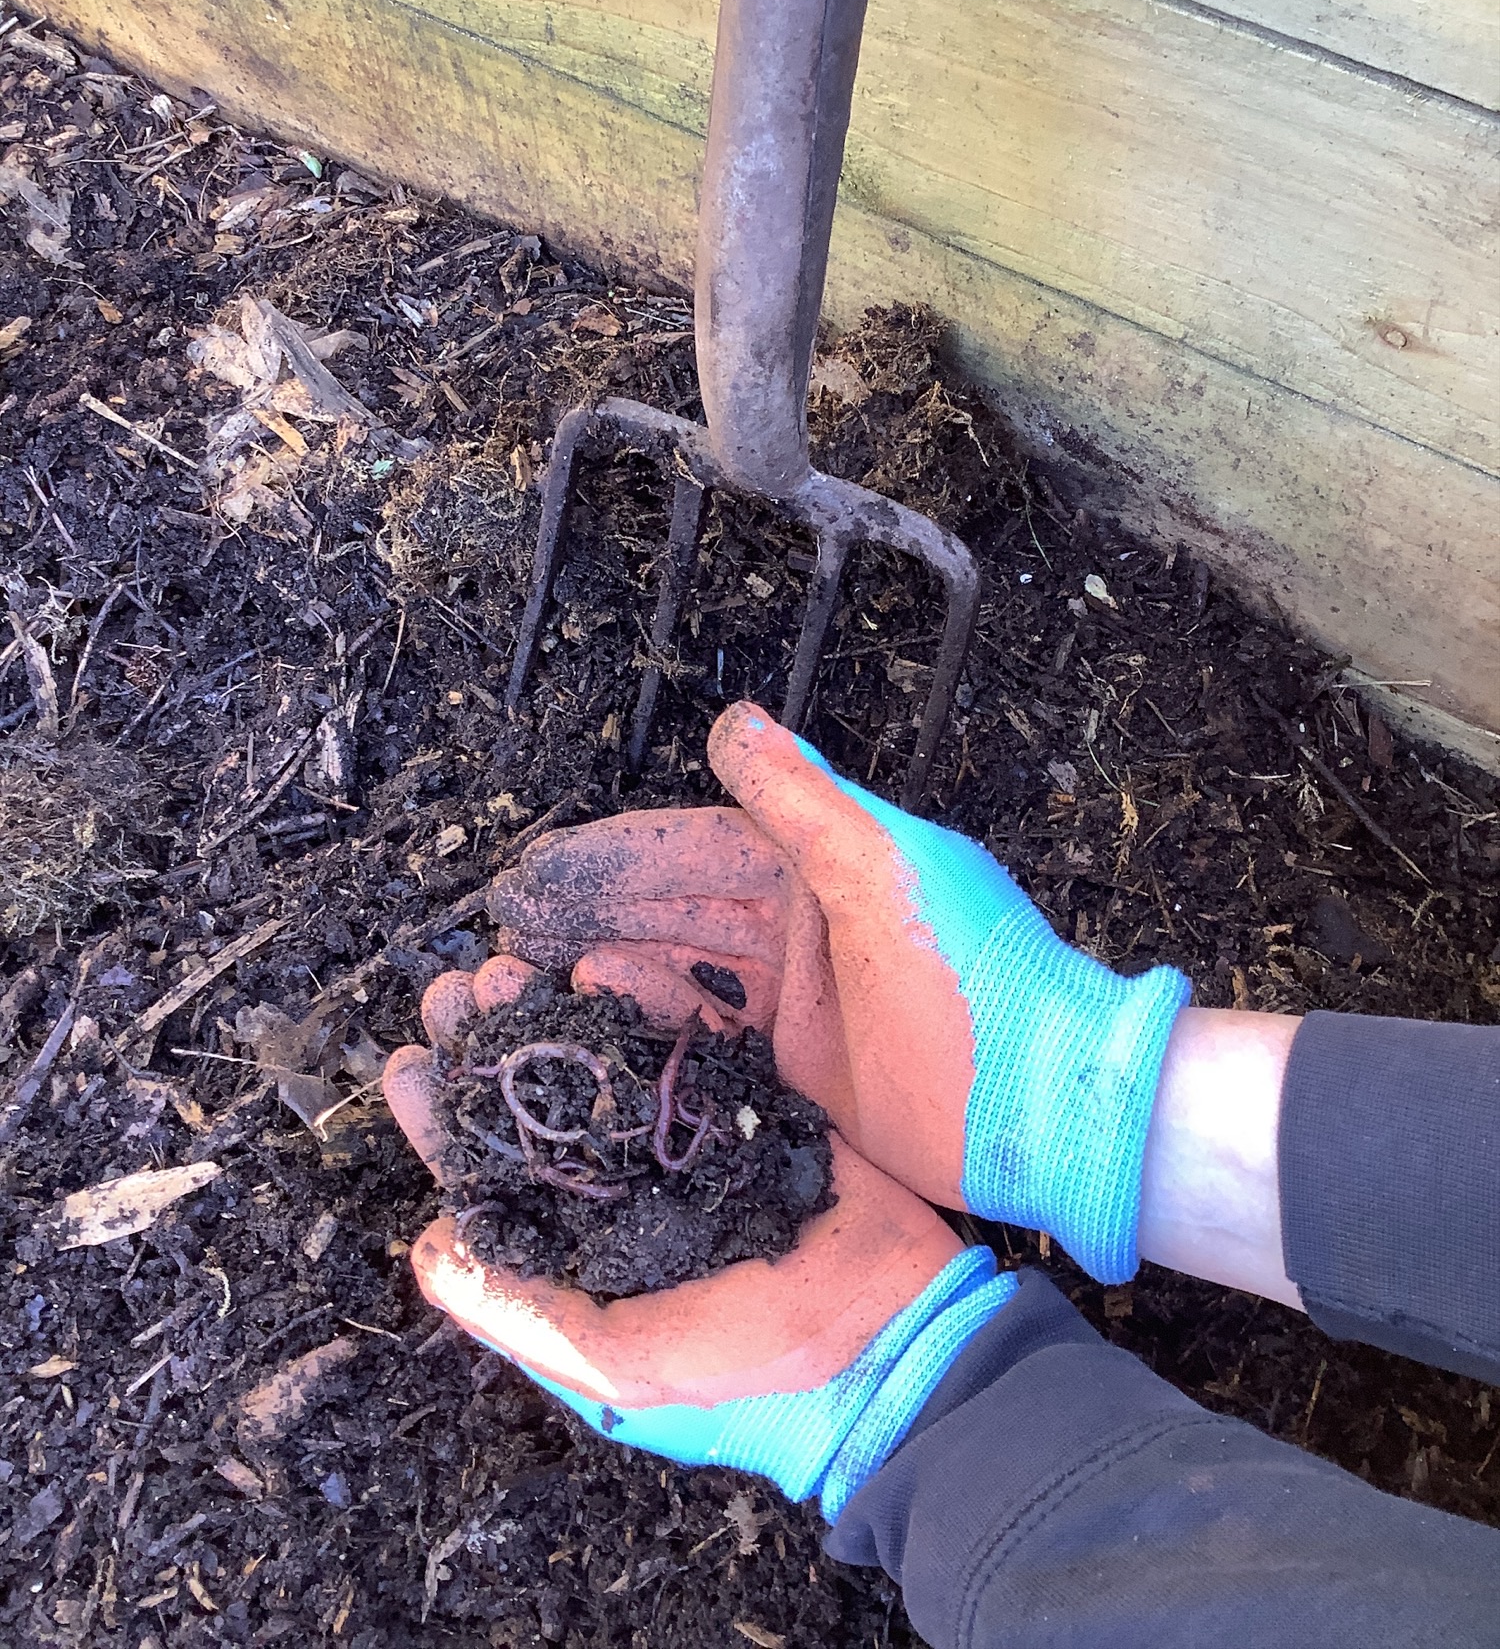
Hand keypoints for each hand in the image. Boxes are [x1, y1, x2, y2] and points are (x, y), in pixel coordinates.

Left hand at [383, 956, 1015, 1519]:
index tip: (407, 1064)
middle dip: (495, 1046)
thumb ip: (524, 1312)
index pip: (498, 1179)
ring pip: (608, 1063)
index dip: (448, 1124)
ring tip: (507, 962)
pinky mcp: (753, 1107)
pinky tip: (603, 962)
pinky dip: (649, 1001)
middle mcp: (631, 1194)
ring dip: (555, 1013)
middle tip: (454, 986)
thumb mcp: (622, 1361)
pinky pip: (691, 1043)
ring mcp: (691, 1147)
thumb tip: (426, 1252)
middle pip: (543, 1104)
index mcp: (589, 1257)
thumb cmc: (753, 1378)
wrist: (897, 1343)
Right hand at [488, 702, 1189, 1283]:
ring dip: (607, 968)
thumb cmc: (977, 975)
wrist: (1046, 1105)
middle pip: (673, 911)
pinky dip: (649, 1026)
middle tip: (507, 926)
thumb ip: (802, 798)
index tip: (537, 873)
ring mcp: (798, 1004)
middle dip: (591, 914)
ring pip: (681, 974)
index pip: (694, 849)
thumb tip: (732, 721)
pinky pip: (705, 1040)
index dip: (613, 858)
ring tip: (526, 974)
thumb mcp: (885, 868)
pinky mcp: (797, 1075)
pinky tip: (593, 1022)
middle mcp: (802, 928)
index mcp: (824, 864)